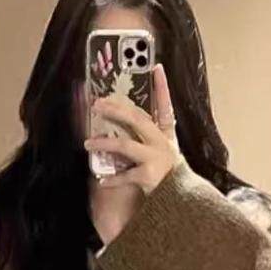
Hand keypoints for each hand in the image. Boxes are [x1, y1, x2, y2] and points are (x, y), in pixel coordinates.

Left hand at [83, 63, 183, 194]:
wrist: (182, 201)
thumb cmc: (169, 176)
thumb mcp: (164, 152)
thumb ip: (148, 139)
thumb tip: (122, 125)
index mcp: (166, 136)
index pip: (165, 106)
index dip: (162, 87)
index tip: (157, 68)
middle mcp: (162, 144)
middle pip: (137, 120)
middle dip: (116, 110)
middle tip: (97, 104)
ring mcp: (156, 159)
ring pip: (125, 145)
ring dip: (104, 142)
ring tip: (88, 143)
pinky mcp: (149, 176)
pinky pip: (125, 175)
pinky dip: (112, 179)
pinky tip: (102, 180)